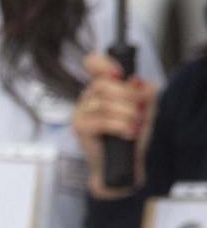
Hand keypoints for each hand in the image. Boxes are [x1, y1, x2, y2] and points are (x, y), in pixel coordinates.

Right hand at [75, 52, 157, 196]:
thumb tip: (137, 81)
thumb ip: (147, 92)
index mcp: (101, 88)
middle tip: (139, 110)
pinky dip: (120, 126)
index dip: (103, 63)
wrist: (124, 164)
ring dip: (127, 114)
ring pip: (104, 103)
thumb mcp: (147, 109)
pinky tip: (129, 132)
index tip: (119, 74)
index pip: (92, 63)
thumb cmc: (132, 135)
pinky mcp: (80, 129)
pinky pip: (102, 120)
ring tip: (135, 125)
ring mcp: (80, 113)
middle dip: (127, 95)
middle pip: (102, 83)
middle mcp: (87, 98)